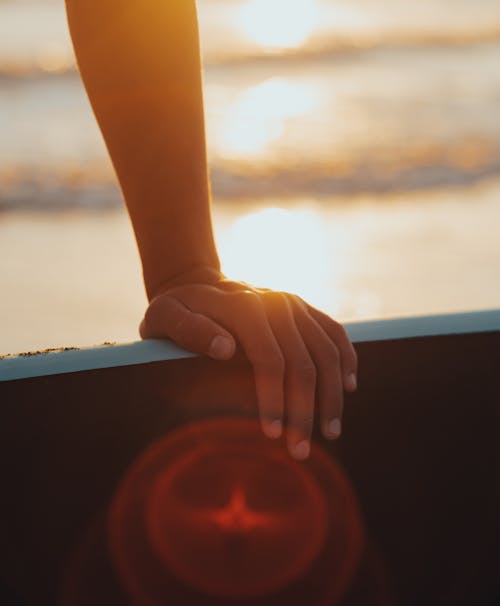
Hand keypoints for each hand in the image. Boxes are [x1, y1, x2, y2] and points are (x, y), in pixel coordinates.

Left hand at [140, 273, 357, 460]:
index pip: (270, 359)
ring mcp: (294, 304)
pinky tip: (350, 387)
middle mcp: (276, 302)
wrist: (196, 284)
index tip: (273, 435)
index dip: (275, 399)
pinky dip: (346, 360)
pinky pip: (335, 333)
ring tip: (332, 432)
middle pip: (304, 361)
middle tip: (302, 450)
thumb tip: (226, 349)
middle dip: (306, 410)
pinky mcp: (303, 308)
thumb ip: (190, 331)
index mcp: (244, 306)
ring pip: (327, 351)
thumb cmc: (176, 310)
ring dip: (333, 394)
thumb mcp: (164, 317)